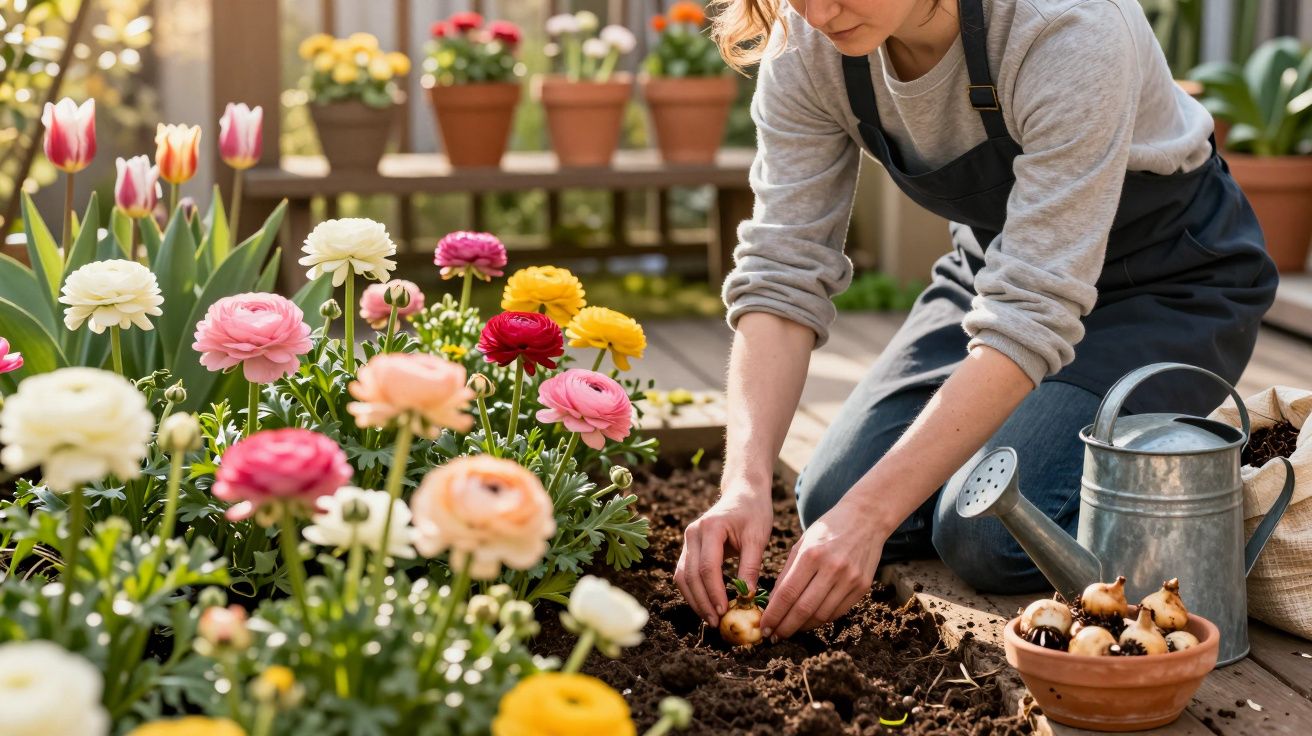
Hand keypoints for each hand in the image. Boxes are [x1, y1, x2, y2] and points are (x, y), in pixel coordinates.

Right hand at [674, 483, 772, 626]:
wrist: (743, 492)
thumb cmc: (754, 512)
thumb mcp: (758, 537)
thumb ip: (751, 566)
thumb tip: (747, 597)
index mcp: (710, 528)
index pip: (707, 567)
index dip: (714, 592)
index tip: (724, 611)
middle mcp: (693, 533)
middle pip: (690, 575)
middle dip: (702, 601)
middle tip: (716, 622)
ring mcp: (688, 540)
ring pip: (682, 576)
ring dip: (694, 600)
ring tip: (710, 618)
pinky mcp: (689, 547)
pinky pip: (685, 573)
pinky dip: (693, 591)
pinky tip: (706, 605)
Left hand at [760, 499, 885, 638]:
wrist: (866, 518)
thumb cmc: (828, 529)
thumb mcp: (802, 544)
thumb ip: (787, 573)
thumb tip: (773, 603)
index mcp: (812, 554)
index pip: (787, 593)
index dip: (773, 614)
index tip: (763, 626)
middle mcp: (832, 568)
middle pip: (804, 609)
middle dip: (785, 627)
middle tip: (773, 636)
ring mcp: (850, 579)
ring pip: (822, 615)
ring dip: (803, 627)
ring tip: (790, 629)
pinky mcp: (863, 586)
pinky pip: (838, 612)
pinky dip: (821, 619)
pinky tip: (809, 620)